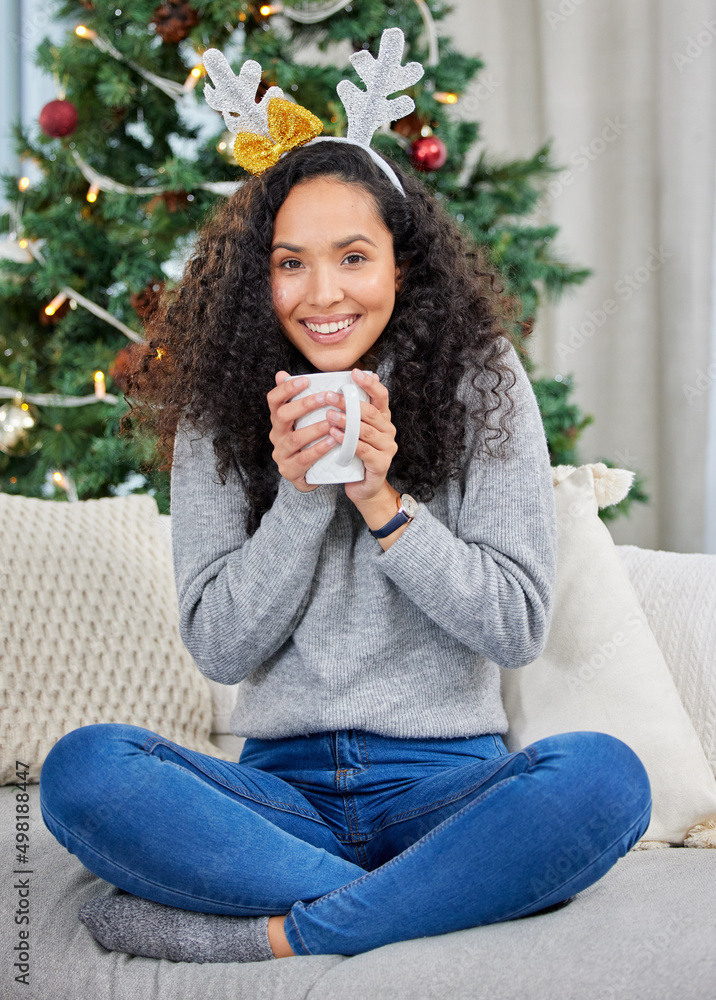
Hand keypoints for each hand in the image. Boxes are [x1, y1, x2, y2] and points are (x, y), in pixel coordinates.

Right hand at [267, 372, 339, 491]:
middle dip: (304, 405)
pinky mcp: (289, 471)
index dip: (286, 389)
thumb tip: (282, 373)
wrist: (308, 476)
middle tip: (325, 397)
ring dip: (315, 428)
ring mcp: (281, 454)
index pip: (273, 400)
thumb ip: (297, 399)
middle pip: (282, 416)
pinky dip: (319, 449)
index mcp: (278, 420)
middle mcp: (276, 435)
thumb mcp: (302, 421)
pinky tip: (332, 442)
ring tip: (332, 421)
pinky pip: (304, 459)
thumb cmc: (308, 442)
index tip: (305, 380)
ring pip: (294, 439)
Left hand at [326, 369, 397, 505]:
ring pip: (366, 430)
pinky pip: (363, 449)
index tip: (353, 373)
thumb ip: (345, 411)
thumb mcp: (350, 430)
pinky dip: (347, 441)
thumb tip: (326, 388)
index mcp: (383, 418)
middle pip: (370, 411)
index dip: (369, 383)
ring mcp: (387, 447)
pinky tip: (334, 435)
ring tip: (329, 415)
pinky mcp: (381, 463)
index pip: (381, 395)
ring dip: (346, 421)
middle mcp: (388, 430)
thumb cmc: (353, 455)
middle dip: (349, 402)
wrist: (363, 487)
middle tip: (329, 396)